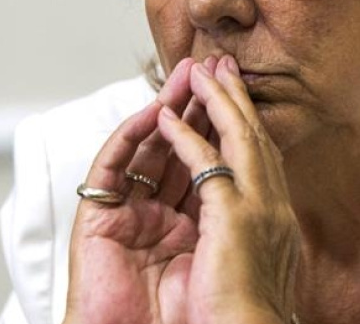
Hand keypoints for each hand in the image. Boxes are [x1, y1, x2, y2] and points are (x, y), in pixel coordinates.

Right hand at [64, 55, 299, 323]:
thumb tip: (262, 160)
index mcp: (196, 218)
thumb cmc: (206, 312)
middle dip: (199, 101)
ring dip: (168, 106)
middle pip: (180, 143)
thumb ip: (233, 197)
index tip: (242, 82)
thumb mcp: (229, 240)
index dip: (226, 119)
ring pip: (147, 146)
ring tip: (187, 73)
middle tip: (213, 61)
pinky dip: (132, 137)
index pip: (211, 156)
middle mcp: (162, 211)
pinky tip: (155, 112)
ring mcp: (128, 214)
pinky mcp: (97, 222)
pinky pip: (112, 167)